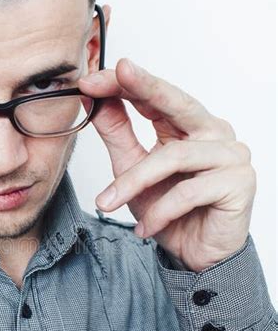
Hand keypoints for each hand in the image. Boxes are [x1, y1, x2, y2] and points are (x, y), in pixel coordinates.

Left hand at [78, 59, 256, 272]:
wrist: (196, 257)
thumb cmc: (169, 212)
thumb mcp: (132, 170)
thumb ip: (118, 134)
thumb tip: (95, 100)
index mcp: (190, 125)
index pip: (157, 95)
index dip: (126, 84)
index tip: (91, 80)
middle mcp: (215, 133)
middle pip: (178, 103)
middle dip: (144, 87)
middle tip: (117, 73)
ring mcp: (231, 156)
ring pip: (174, 156)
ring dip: (134, 181)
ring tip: (108, 203)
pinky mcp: (239, 184)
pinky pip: (190, 191)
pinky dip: (161, 211)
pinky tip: (145, 228)